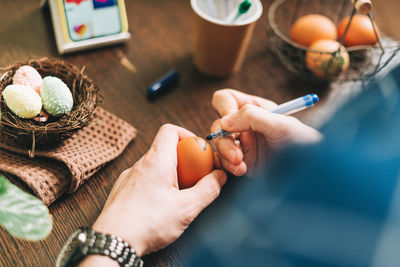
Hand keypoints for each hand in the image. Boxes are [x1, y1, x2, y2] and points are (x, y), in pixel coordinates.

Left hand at [79, 124, 226, 265]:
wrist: (113, 242)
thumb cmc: (146, 224)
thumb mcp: (186, 208)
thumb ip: (208, 189)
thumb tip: (219, 176)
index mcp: (156, 161)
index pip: (170, 130)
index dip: (188, 137)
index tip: (200, 154)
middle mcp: (140, 165)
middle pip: (167, 150)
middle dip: (186, 163)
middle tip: (194, 182)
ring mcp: (129, 177)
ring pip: (156, 167)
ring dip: (172, 177)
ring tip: (178, 198)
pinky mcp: (123, 191)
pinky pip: (145, 180)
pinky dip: (157, 187)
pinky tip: (161, 207)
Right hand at [211, 89, 321, 175]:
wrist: (309, 170)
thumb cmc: (302, 142)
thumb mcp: (281, 124)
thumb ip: (253, 117)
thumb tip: (224, 121)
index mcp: (253, 109)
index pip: (226, 99)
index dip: (224, 107)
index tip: (230, 122)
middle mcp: (244, 125)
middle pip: (218, 125)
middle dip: (224, 140)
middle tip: (237, 154)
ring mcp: (241, 144)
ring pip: (218, 144)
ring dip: (226, 155)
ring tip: (241, 165)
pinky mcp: (241, 162)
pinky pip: (223, 162)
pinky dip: (228, 167)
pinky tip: (242, 170)